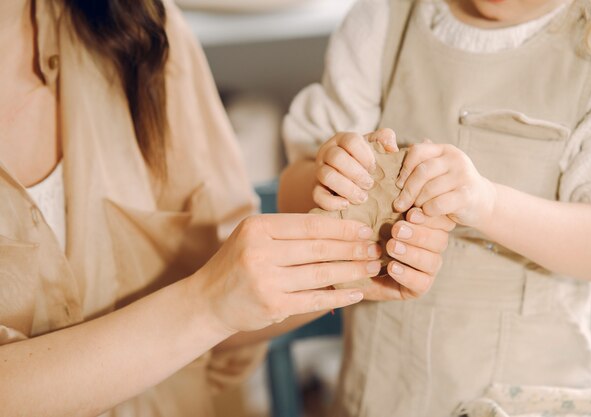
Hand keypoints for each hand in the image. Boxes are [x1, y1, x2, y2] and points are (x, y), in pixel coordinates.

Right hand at [194, 214, 381, 332]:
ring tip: (371, 267)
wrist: (208, 300)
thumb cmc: (238, 263)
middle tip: (376, 248)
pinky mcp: (273, 306)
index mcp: (257, 228)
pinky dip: (339, 296)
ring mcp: (266, 280)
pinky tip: (356, 292)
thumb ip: (288, 232)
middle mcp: (259, 252)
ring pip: (320, 273)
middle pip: (318, 248)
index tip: (364, 228)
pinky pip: (315, 299)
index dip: (341, 227)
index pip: (308, 225)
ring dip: (351, 270)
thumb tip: (339, 228)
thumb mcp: (255, 237)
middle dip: (352, 248)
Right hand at [314, 128, 398, 210]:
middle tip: (370, 185)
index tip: (374, 168)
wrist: (341, 176)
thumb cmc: (361, 160)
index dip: (365, 155)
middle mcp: (327, 152)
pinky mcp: (315, 189)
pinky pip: (317, 195)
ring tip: (362, 197)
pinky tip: (347, 205)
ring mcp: (319, 171)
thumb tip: (392, 148)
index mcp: (342, 139)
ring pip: (326, 175)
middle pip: (336, 157)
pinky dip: (332, 202)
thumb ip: (384, 140)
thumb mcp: (372, 147)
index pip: (351, 140)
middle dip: (356, 173)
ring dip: (347, 188)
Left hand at [359, 208, 454, 300]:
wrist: (355, 269)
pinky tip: (392, 267)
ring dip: (412, 253)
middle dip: (419, 234)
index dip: (429, 217)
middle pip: (440, 240)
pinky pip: (422, 283)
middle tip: (397, 230)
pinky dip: (407, 274)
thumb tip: (395, 190)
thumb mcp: (377, 221)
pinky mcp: (419, 287)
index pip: (440, 221)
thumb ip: (389, 209)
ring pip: (432, 261)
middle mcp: (432, 248)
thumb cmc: (369, 238)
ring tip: (391, 247)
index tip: (410, 213)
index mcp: (428, 227)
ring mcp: (428, 269)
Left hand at [393, 142, 496, 227]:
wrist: (482, 203)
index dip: (404, 168)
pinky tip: (428, 213)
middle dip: (407, 190)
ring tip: (415, 210)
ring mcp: (463, 175)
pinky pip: (438, 203)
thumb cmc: (451, 188)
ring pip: (429, 189)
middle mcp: (455, 158)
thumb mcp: (437, 173)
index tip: (397, 185)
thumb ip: (419, 165)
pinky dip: (429, 210)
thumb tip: (390, 157)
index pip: (417, 151)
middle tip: (398, 205)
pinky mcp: (467, 194)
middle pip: (422, 171)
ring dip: (418, 203)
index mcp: (444, 150)